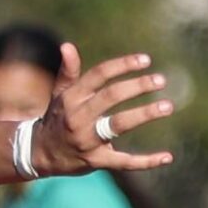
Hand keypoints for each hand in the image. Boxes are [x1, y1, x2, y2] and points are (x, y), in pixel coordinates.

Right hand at [35, 45, 175, 174]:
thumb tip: (68, 46)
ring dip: (144, 114)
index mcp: (72, 98)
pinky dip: (146, 161)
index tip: (146, 60)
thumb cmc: (56, 118)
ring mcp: (87, 140)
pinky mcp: (96, 161)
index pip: (99, 75)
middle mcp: (78, 117)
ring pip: (119, 124)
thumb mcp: (59, 94)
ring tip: (167, 106)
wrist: (40, 154)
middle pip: (111, 96)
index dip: (123, 65)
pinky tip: (167, 156)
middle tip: (160, 80)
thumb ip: (68, 71)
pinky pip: (124, 161)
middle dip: (138, 86)